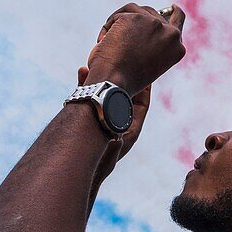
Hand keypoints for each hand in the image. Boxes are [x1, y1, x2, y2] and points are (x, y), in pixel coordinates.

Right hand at [78, 64, 148, 180]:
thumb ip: (118, 136)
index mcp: (131, 126)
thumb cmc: (102, 163)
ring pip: (105, 92)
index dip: (146, 85)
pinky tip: (81, 71)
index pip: (142, 100)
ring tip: (103, 61)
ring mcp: (101, 116)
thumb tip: (119, 131)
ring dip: (104, 78)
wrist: (82, 172)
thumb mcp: (115, 147)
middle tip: (125, 59)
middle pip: (124, 92)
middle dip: (124, 77)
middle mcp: (117, 119)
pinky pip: (86, 96)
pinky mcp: (85, 115)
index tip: (149, 69)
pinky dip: (85, 84)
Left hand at [84, 3, 185, 95]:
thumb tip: (147, 23)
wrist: (114, 83)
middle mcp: (171, 34)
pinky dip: (109, 27)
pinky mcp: (136, 17)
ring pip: (134, 10)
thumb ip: (154, 43)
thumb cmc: (126, 79)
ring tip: (108, 42)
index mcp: (177, 48)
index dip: (174, 12)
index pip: (179, 20)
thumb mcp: (149, 62)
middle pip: (152, 12)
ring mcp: (154, 24)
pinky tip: (103, 41)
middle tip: (117, 24)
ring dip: (120, 24)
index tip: (172, 7)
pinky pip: (119, 15)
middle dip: (134, 18)